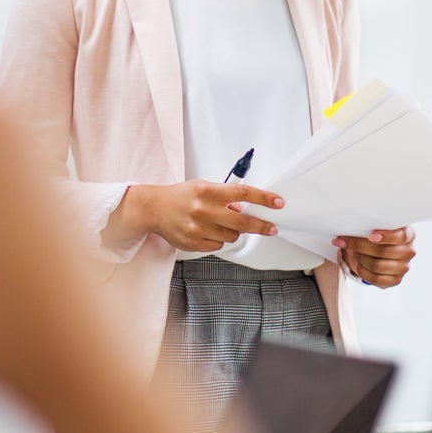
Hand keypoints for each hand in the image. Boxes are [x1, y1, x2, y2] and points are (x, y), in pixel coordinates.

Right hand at [120, 180, 282, 251]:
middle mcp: (203, 209)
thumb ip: (224, 197)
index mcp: (208, 191)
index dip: (263, 199)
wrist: (153, 208)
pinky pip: (218, 245)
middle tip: (271, 228)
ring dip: (232, 231)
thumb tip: (243, 208)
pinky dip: (218, 239)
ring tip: (219, 223)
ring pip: (231, 236)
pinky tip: (207, 231)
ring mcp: (198, 228)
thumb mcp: (203, 187)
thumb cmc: (181, 196)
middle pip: (242, 222)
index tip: (277, 203)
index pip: (243, 194)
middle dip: (261, 225)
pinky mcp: (193, 242)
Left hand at [333, 226, 416, 287]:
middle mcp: (409, 252)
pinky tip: (357, 262)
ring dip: (360, 258)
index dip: (385, 237)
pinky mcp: (395, 280)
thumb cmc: (379, 234)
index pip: (400, 236)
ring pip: (377, 265)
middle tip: (346, 242)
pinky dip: (361, 270)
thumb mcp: (379, 226)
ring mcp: (403, 268)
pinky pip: (374, 278)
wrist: (384, 251)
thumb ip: (371, 226)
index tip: (371, 235)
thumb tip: (349, 229)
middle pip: (383, 251)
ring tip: (352, 251)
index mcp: (408, 235)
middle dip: (360, 246)